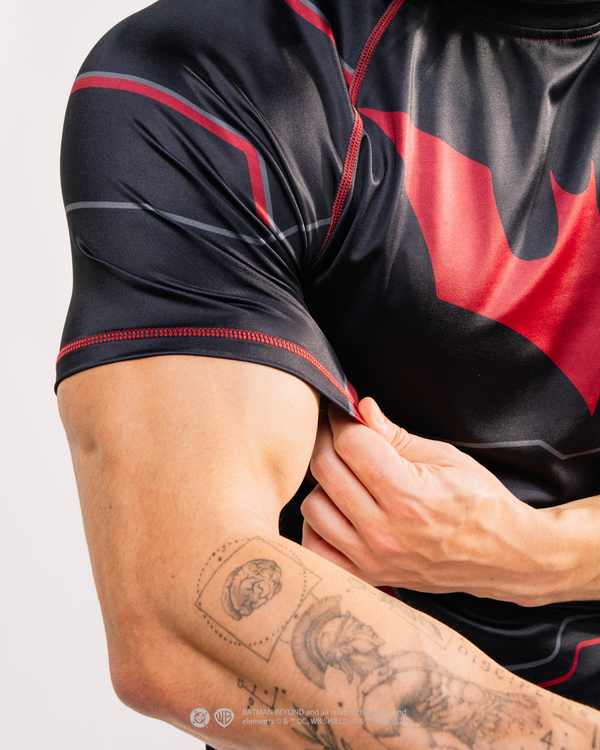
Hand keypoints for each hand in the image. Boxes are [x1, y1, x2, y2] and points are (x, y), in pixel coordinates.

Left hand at [301, 398, 563, 605]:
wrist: (505, 555)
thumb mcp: (445, 457)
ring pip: (312, 506)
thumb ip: (395, 435)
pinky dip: (317, 524)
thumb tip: (361, 408)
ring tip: (343, 473)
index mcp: (408, 496)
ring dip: (322, 482)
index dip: (342, 419)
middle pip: (325, 470)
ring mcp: (373, 558)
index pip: (350, 444)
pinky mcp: (368, 576)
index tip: (343, 411)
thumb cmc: (480, 502)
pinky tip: (336, 508)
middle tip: (338, 432)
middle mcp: (385, 531)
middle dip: (327, 440)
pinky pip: (315, 547)